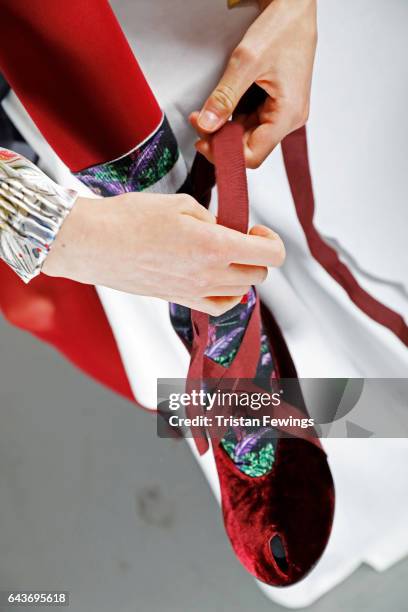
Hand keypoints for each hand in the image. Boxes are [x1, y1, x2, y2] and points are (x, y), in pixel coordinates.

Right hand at [43, 193, 284, 315]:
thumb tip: (225, 232)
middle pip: (258, 274)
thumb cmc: (128, 220)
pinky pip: (219, 307)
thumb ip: (213, 220)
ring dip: (242, 273)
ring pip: (241, 292)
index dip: (272, 240)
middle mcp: (209, 275)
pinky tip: (217, 279)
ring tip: (225, 256)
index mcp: (215, 247)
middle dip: (256, 254)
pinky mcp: (179, 300)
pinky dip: (227, 295)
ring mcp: (194, 292)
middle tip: (239, 238)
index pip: (270, 255)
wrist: (93, 244)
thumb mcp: (181, 204)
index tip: (257, 231)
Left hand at [193, 0, 316, 167]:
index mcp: (288, 114)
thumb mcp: (246, 62)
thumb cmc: (281, 28)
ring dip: (225, 129)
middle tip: (198, 121)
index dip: (224, 152)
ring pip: (249, 136)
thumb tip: (207, 125)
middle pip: (250, 147)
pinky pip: (253, 122)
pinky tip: (222, 107)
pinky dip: (234, 118)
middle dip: (221, 139)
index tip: (202, 139)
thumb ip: (224, 97)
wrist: (295, 6)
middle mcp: (290, 118)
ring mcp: (285, 112)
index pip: (253, 155)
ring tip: (206, 113)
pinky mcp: (278, 105)